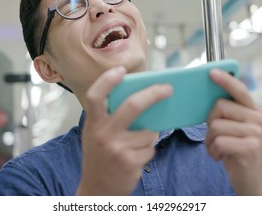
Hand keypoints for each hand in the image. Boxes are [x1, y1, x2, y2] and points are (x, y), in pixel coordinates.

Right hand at [76, 66, 172, 194]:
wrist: (96, 191)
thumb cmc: (99, 158)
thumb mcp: (95, 135)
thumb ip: (109, 118)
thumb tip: (141, 98)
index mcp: (93, 124)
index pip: (95, 96)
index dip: (107, 80)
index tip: (121, 70)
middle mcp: (103, 134)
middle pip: (133, 106)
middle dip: (154, 94)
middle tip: (168, 89)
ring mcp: (117, 149)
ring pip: (148, 132)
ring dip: (148, 137)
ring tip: (135, 147)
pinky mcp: (130, 162)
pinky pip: (150, 149)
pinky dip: (147, 152)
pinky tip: (135, 159)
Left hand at [205, 69, 261, 194]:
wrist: (252, 183)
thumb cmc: (238, 153)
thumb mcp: (235, 131)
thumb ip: (229, 115)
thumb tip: (211, 99)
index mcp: (253, 112)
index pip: (239, 90)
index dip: (225, 80)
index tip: (211, 72)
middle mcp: (257, 119)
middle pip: (219, 107)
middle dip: (210, 123)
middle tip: (215, 138)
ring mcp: (255, 134)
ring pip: (216, 126)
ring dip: (210, 142)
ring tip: (218, 150)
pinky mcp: (248, 148)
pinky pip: (218, 142)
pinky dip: (213, 152)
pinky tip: (220, 158)